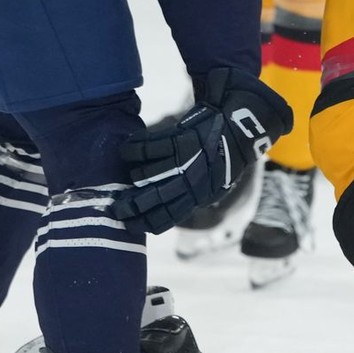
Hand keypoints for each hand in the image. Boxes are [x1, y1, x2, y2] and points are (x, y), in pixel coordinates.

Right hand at [111, 67, 291, 233]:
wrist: (239, 128)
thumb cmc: (221, 159)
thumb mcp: (213, 185)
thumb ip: (190, 200)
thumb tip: (161, 215)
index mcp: (200, 197)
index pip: (168, 218)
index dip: (145, 223)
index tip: (128, 224)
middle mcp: (192, 182)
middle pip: (152, 200)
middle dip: (130, 206)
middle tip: (114, 206)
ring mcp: (185, 160)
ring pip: (145, 175)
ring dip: (133, 175)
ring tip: (131, 172)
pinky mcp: (180, 139)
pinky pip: (146, 148)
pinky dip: (132, 150)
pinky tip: (127, 150)